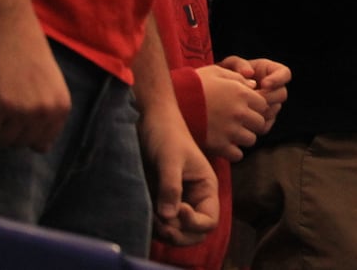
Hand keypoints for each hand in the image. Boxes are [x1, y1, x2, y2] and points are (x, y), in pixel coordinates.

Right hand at [0, 6, 69, 150]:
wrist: (8, 25)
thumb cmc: (27, 51)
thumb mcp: (48, 85)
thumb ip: (46, 114)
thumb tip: (41, 149)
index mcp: (62, 106)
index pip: (41, 143)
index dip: (22, 131)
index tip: (14, 111)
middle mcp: (46, 111)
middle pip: (18, 144)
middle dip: (3, 129)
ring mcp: (24, 110)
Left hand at [139, 104, 218, 244]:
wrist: (150, 121)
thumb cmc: (166, 134)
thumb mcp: (170, 159)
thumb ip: (171, 187)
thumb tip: (169, 216)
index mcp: (206, 186)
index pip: (209, 220)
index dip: (195, 223)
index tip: (179, 210)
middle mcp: (195, 197)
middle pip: (195, 232)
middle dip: (179, 234)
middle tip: (161, 223)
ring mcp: (178, 200)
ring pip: (178, 231)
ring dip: (167, 233)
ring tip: (152, 220)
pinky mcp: (162, 200)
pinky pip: (164, 224)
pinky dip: (156, 227)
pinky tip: (147, 216)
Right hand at [196, 65, 268, 161]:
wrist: (169, 103)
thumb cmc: (192, 85)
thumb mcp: (216, 72)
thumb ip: (237, 77)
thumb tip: (254, 85)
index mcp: (241, 93)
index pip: (263, 105)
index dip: (256, 107)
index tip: (247, 109)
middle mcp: (239, 112)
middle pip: (260, 123)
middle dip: (252, 123)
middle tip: (241, 124)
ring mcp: (230, 130)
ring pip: (251, 140)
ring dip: (244, 138)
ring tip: (232, 135)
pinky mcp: (219, 146)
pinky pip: (237, 155)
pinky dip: (233, 152)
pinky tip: (225, 146)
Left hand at [222, 56, 290, 132]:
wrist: (217, 94)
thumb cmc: (225, 75)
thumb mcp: (229, 65)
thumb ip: (239, 64)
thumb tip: (250, 73)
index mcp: (270, 72)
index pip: (285, 74)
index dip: (278, 79)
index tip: (264, 83)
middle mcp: (274, 89)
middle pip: (282, 94)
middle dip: (268, 97)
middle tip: (252, 99)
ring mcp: (270, 106)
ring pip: (274, 110)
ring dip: (260, 110)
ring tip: (244, 108)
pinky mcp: (263, 121)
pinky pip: (265, 125)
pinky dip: (255, 123)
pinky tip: (242, 118)